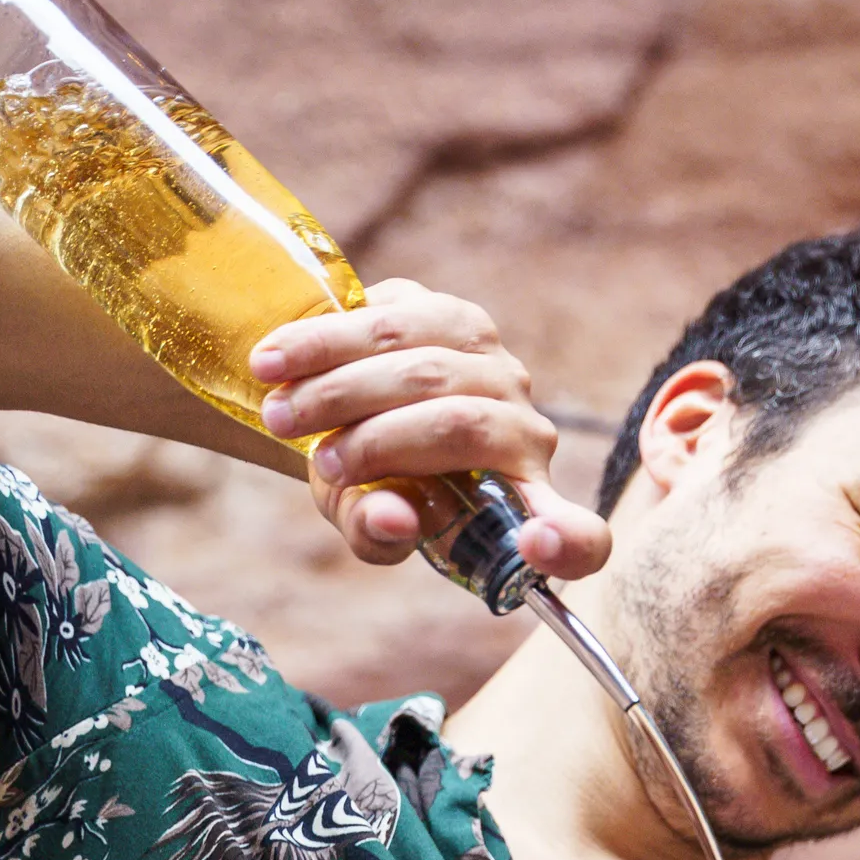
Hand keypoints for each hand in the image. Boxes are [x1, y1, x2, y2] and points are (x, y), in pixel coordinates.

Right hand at [250, 278, 609, 579]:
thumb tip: (394, 520)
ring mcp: (496, 363)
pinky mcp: (453, 314)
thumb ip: (377, 532)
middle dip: (374, 441)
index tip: (539, 545)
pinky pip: (395, 314)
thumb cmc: (375, 485)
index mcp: (528, 500)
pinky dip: (329, 338)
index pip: (580, 537)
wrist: (356, 413)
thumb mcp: (369, 521)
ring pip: (422, 361)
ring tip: (279, 411)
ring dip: (341, 385)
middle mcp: (526, 428)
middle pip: (460, 422)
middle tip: (311, 459)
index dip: (569, 545)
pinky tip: (279, 358)